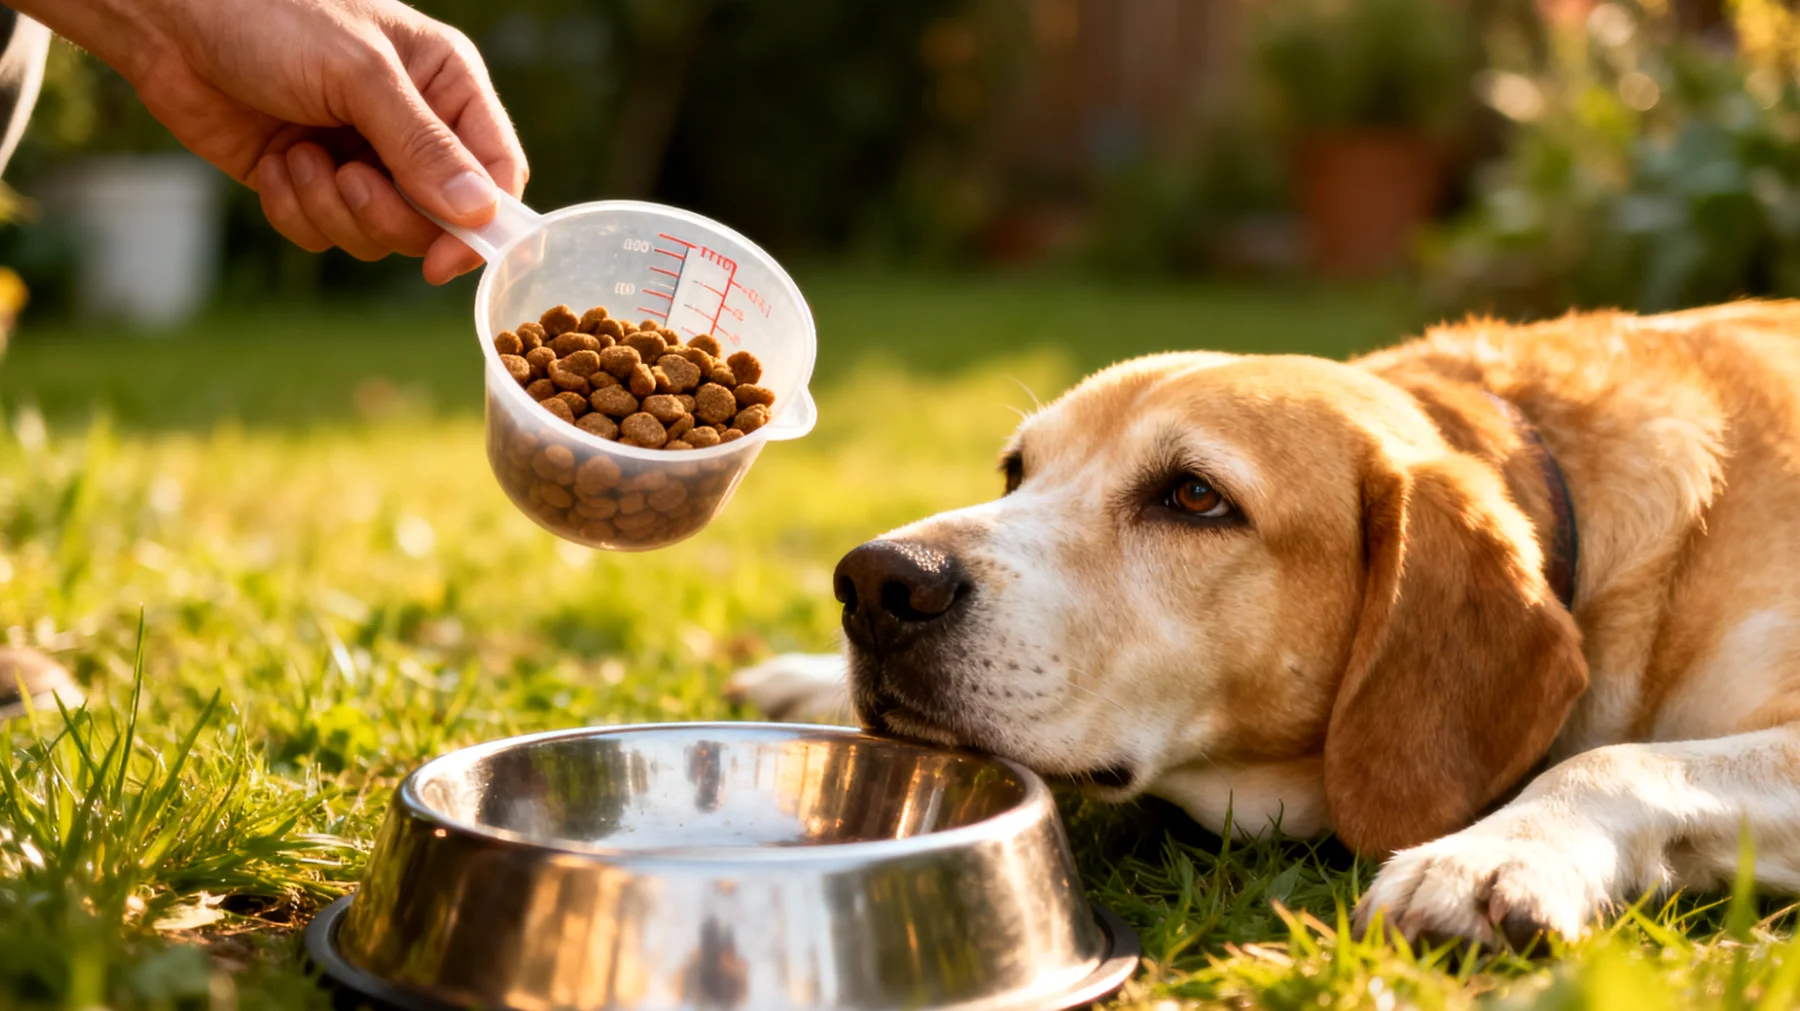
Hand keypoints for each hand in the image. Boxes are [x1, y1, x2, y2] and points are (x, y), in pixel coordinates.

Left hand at [22, 0, 526, 282]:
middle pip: (439, 221)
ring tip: (296, 155)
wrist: (168, 18)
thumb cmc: (270, 17)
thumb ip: (422, 146)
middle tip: (347, 179)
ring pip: (379, 235)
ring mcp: (363, 159)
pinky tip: (273, 163)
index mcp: (448, 85)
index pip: (498, 174)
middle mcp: (414, 129)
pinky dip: (294, 209)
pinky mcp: (311, 183)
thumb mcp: (358, 74)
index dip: (480, 227)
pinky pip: (325, 235)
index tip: (441, 260)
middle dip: (386, 214)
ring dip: (331, 208)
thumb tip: (479, 214)